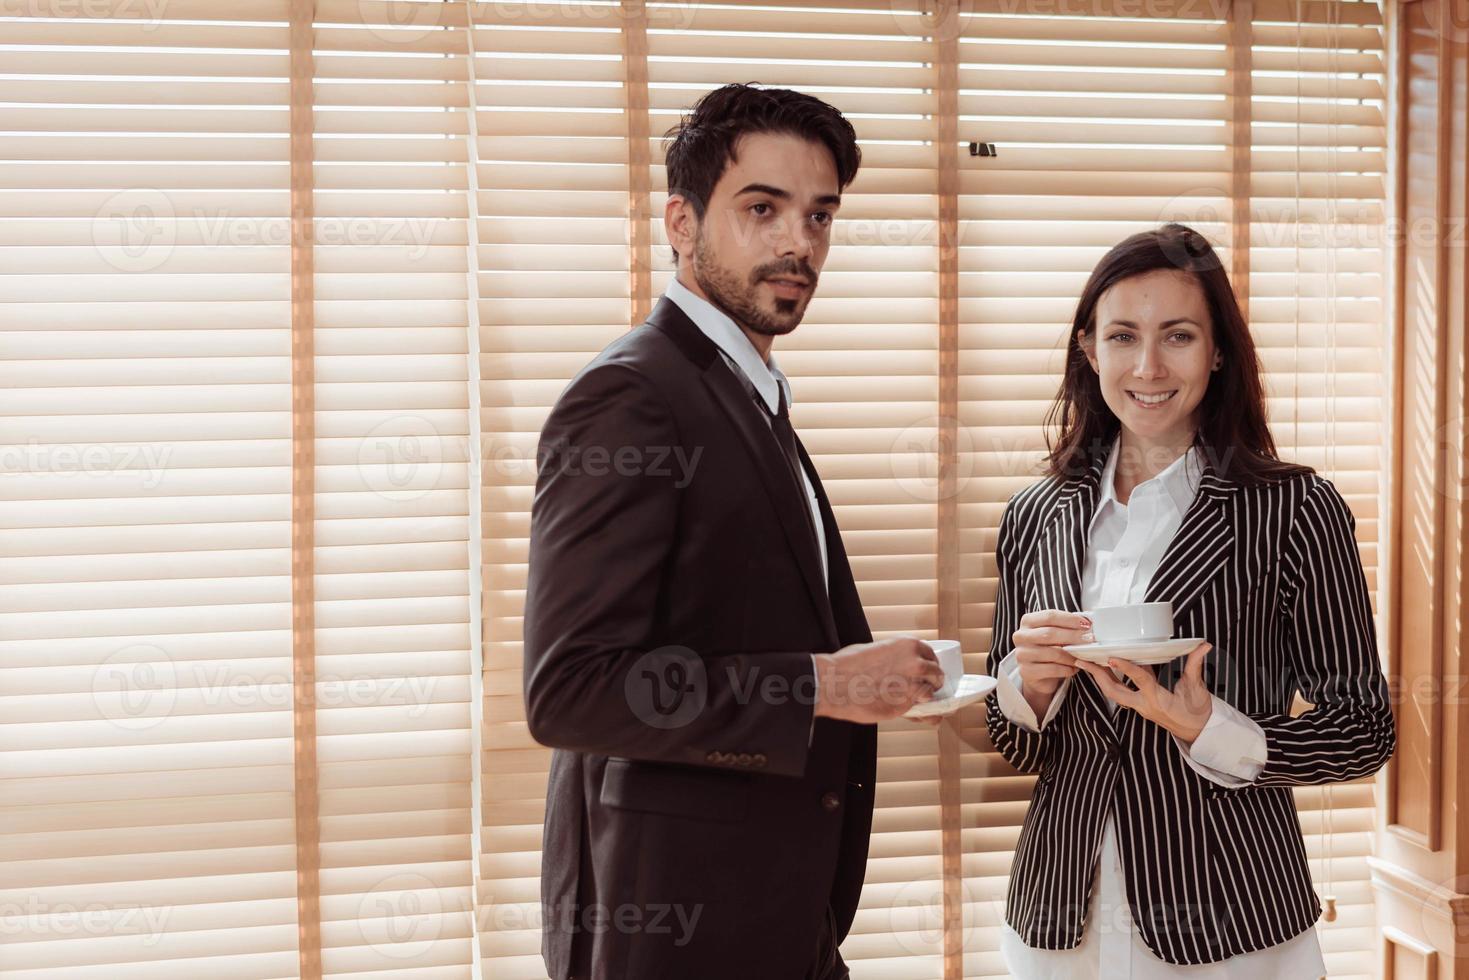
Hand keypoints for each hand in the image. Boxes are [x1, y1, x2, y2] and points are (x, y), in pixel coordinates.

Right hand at [814, 636, 944, 723]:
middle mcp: (916, 664)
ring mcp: (913, 685)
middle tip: (923, 688)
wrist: (835, 683)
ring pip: (931, 694)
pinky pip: (920, 712)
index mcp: (909, 646)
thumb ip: (894, 658)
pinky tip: (912, 716)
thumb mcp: (876, 651)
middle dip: (932, 682)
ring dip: (926, 699)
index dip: (929, 665)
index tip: (925, 672)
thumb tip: (899, 667)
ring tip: (918, 703)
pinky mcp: (905, 706)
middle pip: (937, 674)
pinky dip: (918, 715)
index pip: (931, 655)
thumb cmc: (848, 665)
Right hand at [1011, 610, 1090, 716]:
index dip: (1070, 619)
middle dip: (1073, 636)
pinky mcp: (1026, 672)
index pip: (1050, 616)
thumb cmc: (1049, 648)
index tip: (1087, 624)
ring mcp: (1022, 654)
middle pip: (1049, 633)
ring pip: (1052, 653)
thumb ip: (1067, 626)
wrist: (1038, 673)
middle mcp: (1021, 636)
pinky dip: (1067, 669)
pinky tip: (1074, 668)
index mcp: (1028, 621)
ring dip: (1071, 655)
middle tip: (1089, 639)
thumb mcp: (1056, 633)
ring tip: (1082, 656)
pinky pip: (1052, 669)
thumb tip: (1088, 622)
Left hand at [1074, 642, 1213, 742]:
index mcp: (1157, 700)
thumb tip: (1203, 646)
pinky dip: (1112, 679)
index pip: (1140, 680)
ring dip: (1101, 677)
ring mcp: (1140, 706)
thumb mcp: (1197, 688)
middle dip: (1097, 676)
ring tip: (1088, 661)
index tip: (1112, 657)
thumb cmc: (1198, 713)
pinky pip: (1121, 692)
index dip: (1126, 668)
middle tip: (1082, 660)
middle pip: (1114, 691)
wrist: (1199, 732)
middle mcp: (1144, 704)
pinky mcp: (1140, 705)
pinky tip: (1108, 666)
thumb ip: (1195, 665)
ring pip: (1114, 693)